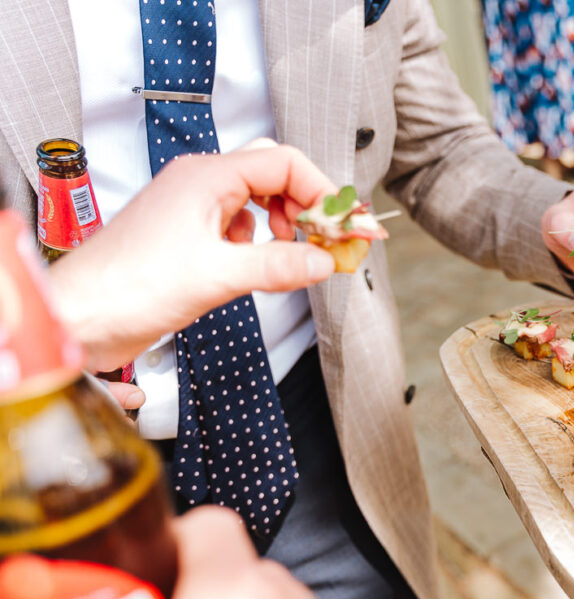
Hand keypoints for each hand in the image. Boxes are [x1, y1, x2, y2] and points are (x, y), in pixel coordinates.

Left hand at [48, 142, 338, 372]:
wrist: (83, 316)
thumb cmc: (129, 286)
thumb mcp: (219, 276)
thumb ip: (280, 266)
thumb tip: (326, 262)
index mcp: (206, 177)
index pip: (284, 164)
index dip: (323, 193)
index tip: (348, 224)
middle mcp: (199, 184)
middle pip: (275, 176)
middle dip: (309, 206)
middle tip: (334, 239)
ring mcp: (192, 209)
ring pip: (258, 200)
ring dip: (286, 225)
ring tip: (298, 254)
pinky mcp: (188, 236)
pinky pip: (239, 227)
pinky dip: (261, 243)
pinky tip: (258, 266)